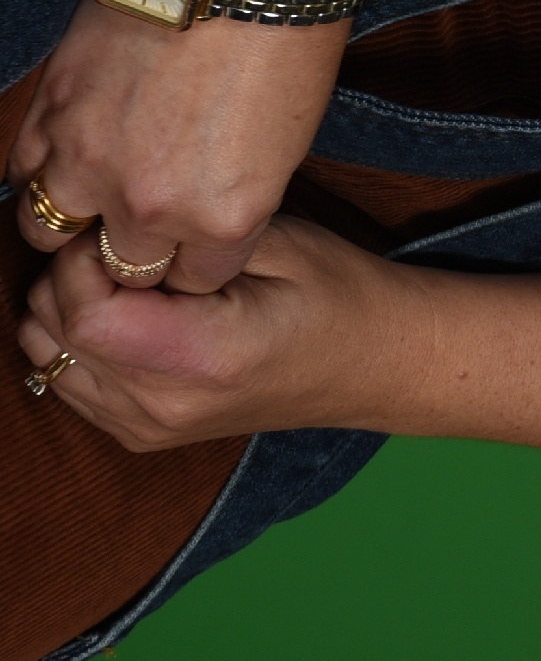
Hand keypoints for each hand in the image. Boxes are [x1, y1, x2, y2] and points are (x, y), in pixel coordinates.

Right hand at [9, 0, 346, 292]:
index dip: (195, 264)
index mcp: (223, 217)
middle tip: (144, 222)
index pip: (196, 283)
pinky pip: (25, 172)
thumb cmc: (289, 36)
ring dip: (75, 217)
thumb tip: (199, 215)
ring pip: (51, 230)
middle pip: (122, 269)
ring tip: (98, 194)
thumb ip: (232, 196)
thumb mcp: (286, 143)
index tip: (193, 247)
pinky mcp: (51, 112)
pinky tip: (67, 156)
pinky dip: (44, 170)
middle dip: (135, 251)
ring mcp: (88, 160)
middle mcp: (149, 204)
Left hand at [17, 211, 402, 449]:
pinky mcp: (138, 432)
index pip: (86, 316)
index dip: (86, 262)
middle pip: (54, 333)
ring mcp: (146, 427)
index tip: (128, 233)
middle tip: (132, 248)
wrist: (375, 364)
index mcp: (203, 360)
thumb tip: (109, 228)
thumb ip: (187, 240)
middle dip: (72, 276)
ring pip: (45, 355)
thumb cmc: (338, 293)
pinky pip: (63, 379)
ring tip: (132, 282)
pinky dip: (77, 339)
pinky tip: (131, 315)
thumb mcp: (276, 243)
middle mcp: (163, 406)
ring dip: (69, 307)